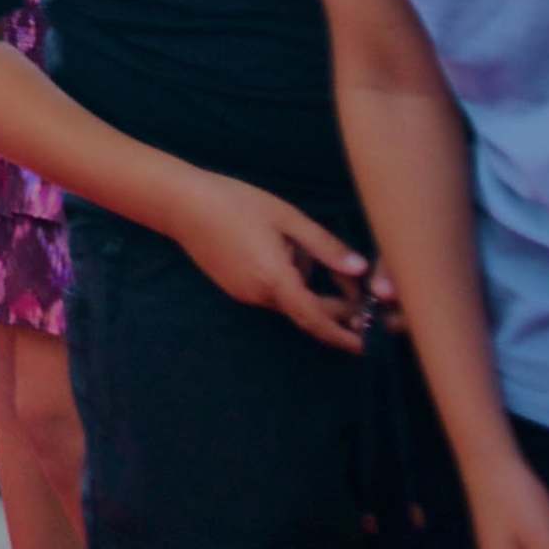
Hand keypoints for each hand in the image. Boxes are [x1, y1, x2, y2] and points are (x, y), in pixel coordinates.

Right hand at [166, 172, 375, 351]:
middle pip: (306, 312)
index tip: (366, 346)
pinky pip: (271, 293)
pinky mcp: (234, 287)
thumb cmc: (236, 203)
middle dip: (335, 311)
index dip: (342, 334)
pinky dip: (289, 284)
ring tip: (314, 255)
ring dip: (310, 291)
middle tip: (362, 299)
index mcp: (274, 278)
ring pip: (289, 301)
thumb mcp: (287, 218)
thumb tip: (361, 269)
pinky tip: (285, 253)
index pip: (315, 317)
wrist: (181, 203)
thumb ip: (325, 246)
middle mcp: (258, 294)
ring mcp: (243, 293)